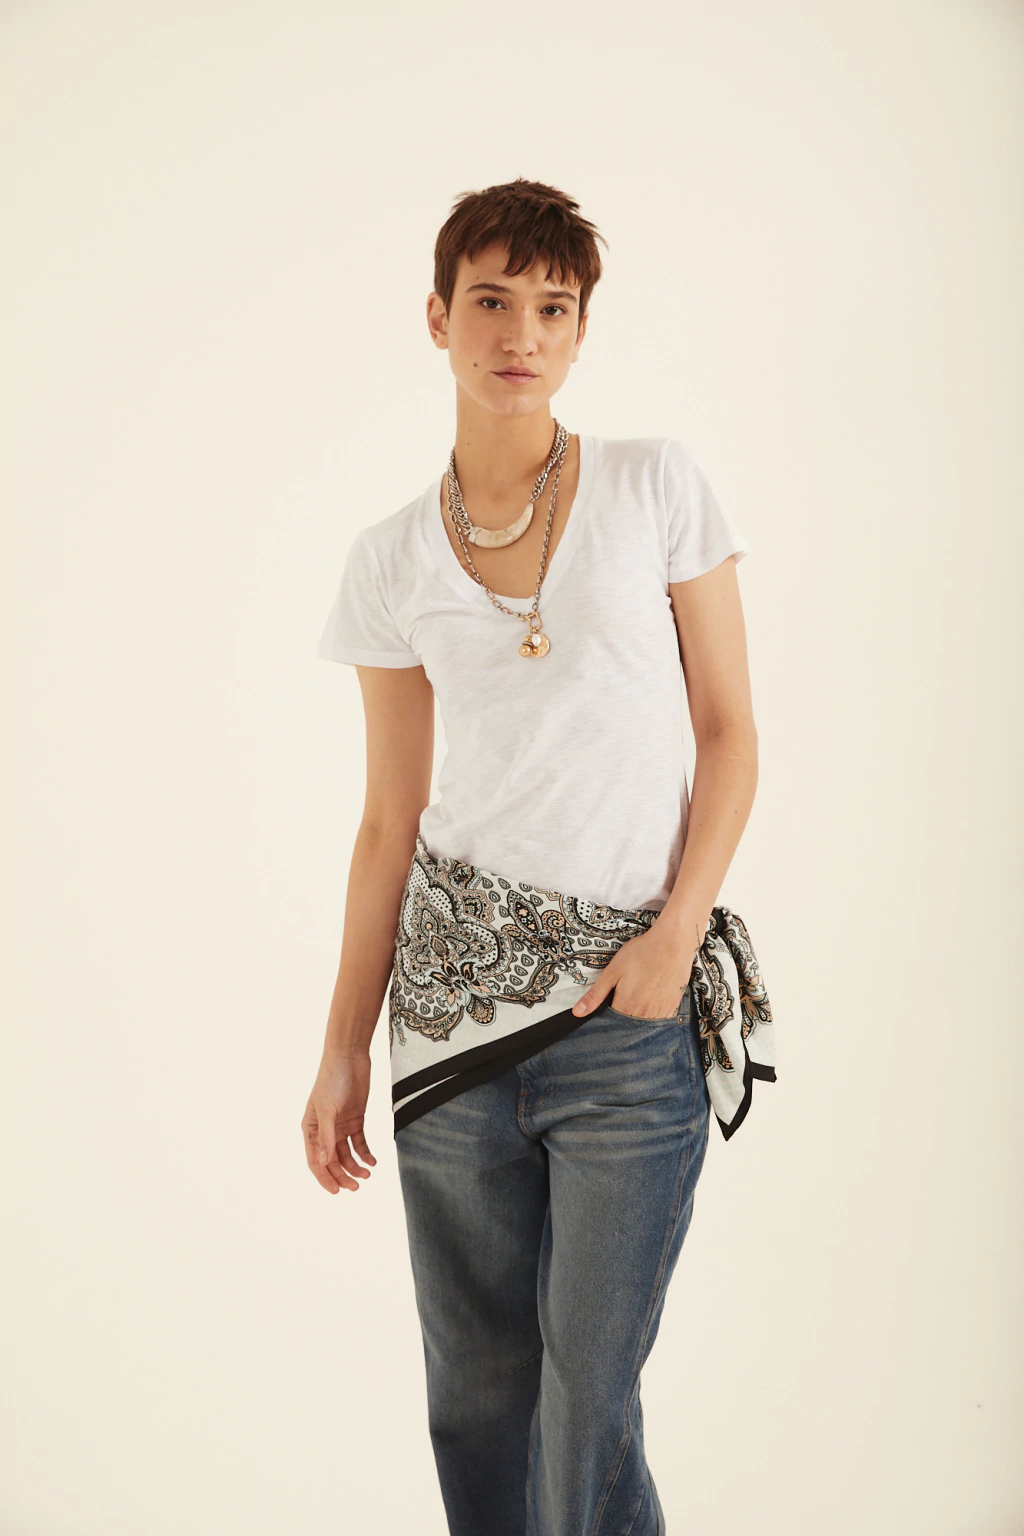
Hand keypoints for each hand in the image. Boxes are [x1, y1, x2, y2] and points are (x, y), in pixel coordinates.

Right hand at [301, 1051, 376, 1193]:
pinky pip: (359, 1142)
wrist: (349, 1057)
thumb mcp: (328, 1109)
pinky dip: (365, 1153)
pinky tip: (373, 1161)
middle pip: (332, 1161)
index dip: (324, 1177)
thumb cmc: (332, 1080)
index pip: (315, 1161)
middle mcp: (324, 1130)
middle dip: (343, 1175)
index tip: (337, 1191)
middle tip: (357, 1186)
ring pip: (346, 1154)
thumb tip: (323, 1162)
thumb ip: (325, 1136)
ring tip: (367, 1175)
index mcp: (311, 1129)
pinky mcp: (355, 1119)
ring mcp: (340, 1125)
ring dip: (355, 1166)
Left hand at [571, 922, 697, 1020]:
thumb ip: (596, 994)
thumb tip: (578, 1012)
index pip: (611, 1022)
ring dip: (638, 1017)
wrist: (672, 943)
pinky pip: (660, 1019)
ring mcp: (660, 1012)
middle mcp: (644, 1014)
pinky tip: (652, 999)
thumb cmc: (641, 953)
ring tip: (639, 997)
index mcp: (626, 1006)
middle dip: (623, 1017)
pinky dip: (653, 1015)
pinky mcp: (672, 1006)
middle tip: (626, 996)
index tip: (608, 1007)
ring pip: (645, 1024)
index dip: (607, 1016)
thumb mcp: (613, 971)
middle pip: (628, 1025)